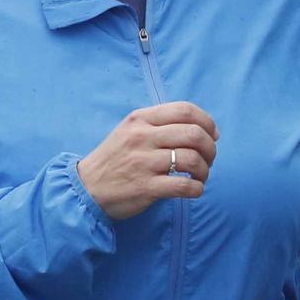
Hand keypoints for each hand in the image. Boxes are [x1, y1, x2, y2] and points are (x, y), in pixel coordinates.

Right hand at [76, 102, 218, 219]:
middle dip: (210, 148)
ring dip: (205, 170)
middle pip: (194, 134)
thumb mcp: (130, 130)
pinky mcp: (145, 187)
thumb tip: (201, 127)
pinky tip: (194, 190)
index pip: (185, 110)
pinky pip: (184, 185)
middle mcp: (142, 137)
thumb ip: (158, 124)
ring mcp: (143, 163)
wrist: (86, 187)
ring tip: (201, 176)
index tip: (213, 135)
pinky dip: (197, 189)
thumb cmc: (115, 158)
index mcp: (140, 119)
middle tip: (209, 159)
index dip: (207, 122)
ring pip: (192, 160)